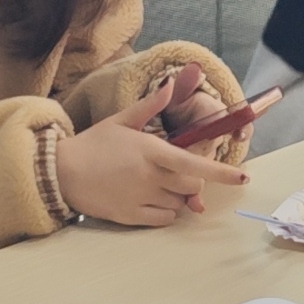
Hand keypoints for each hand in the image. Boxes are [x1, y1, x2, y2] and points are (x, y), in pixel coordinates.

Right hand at [53, 83, 247, 227]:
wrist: (61, 173)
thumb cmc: (93, 144)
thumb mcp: (121, 120)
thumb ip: (150, 106)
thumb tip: (172, 84)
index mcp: (151, 150)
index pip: (195, 163)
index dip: (222, 172)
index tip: (242, 176)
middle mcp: (149, 176)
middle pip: (192, 185)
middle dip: (194, 180)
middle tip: (179, 172)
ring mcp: (140, 198)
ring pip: (179, 203)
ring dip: (179, 195)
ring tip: (160, 184)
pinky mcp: (130, 216)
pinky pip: (163, 219)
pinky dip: (166, 212)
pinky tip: (154, 200)